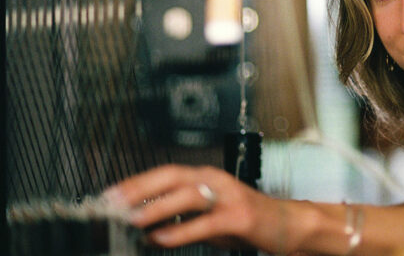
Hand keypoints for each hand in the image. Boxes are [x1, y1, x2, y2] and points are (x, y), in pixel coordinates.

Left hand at [105, 164, 280, 249]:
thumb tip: (145, 233)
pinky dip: (180, 230)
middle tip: (112, 203)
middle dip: (140, 188)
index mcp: (206, 178)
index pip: (165, 173)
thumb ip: (180, 223)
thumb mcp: (207, 221)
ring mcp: (229, 197)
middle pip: (172, 176)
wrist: (287, 226)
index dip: (136, 182)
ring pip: (188, 195)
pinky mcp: (239, 217)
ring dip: (157, 206)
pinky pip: (205, 223)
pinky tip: (160, 238)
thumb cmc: (245, 222)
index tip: (109, 195)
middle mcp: (216, 181)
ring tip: (132, 219)